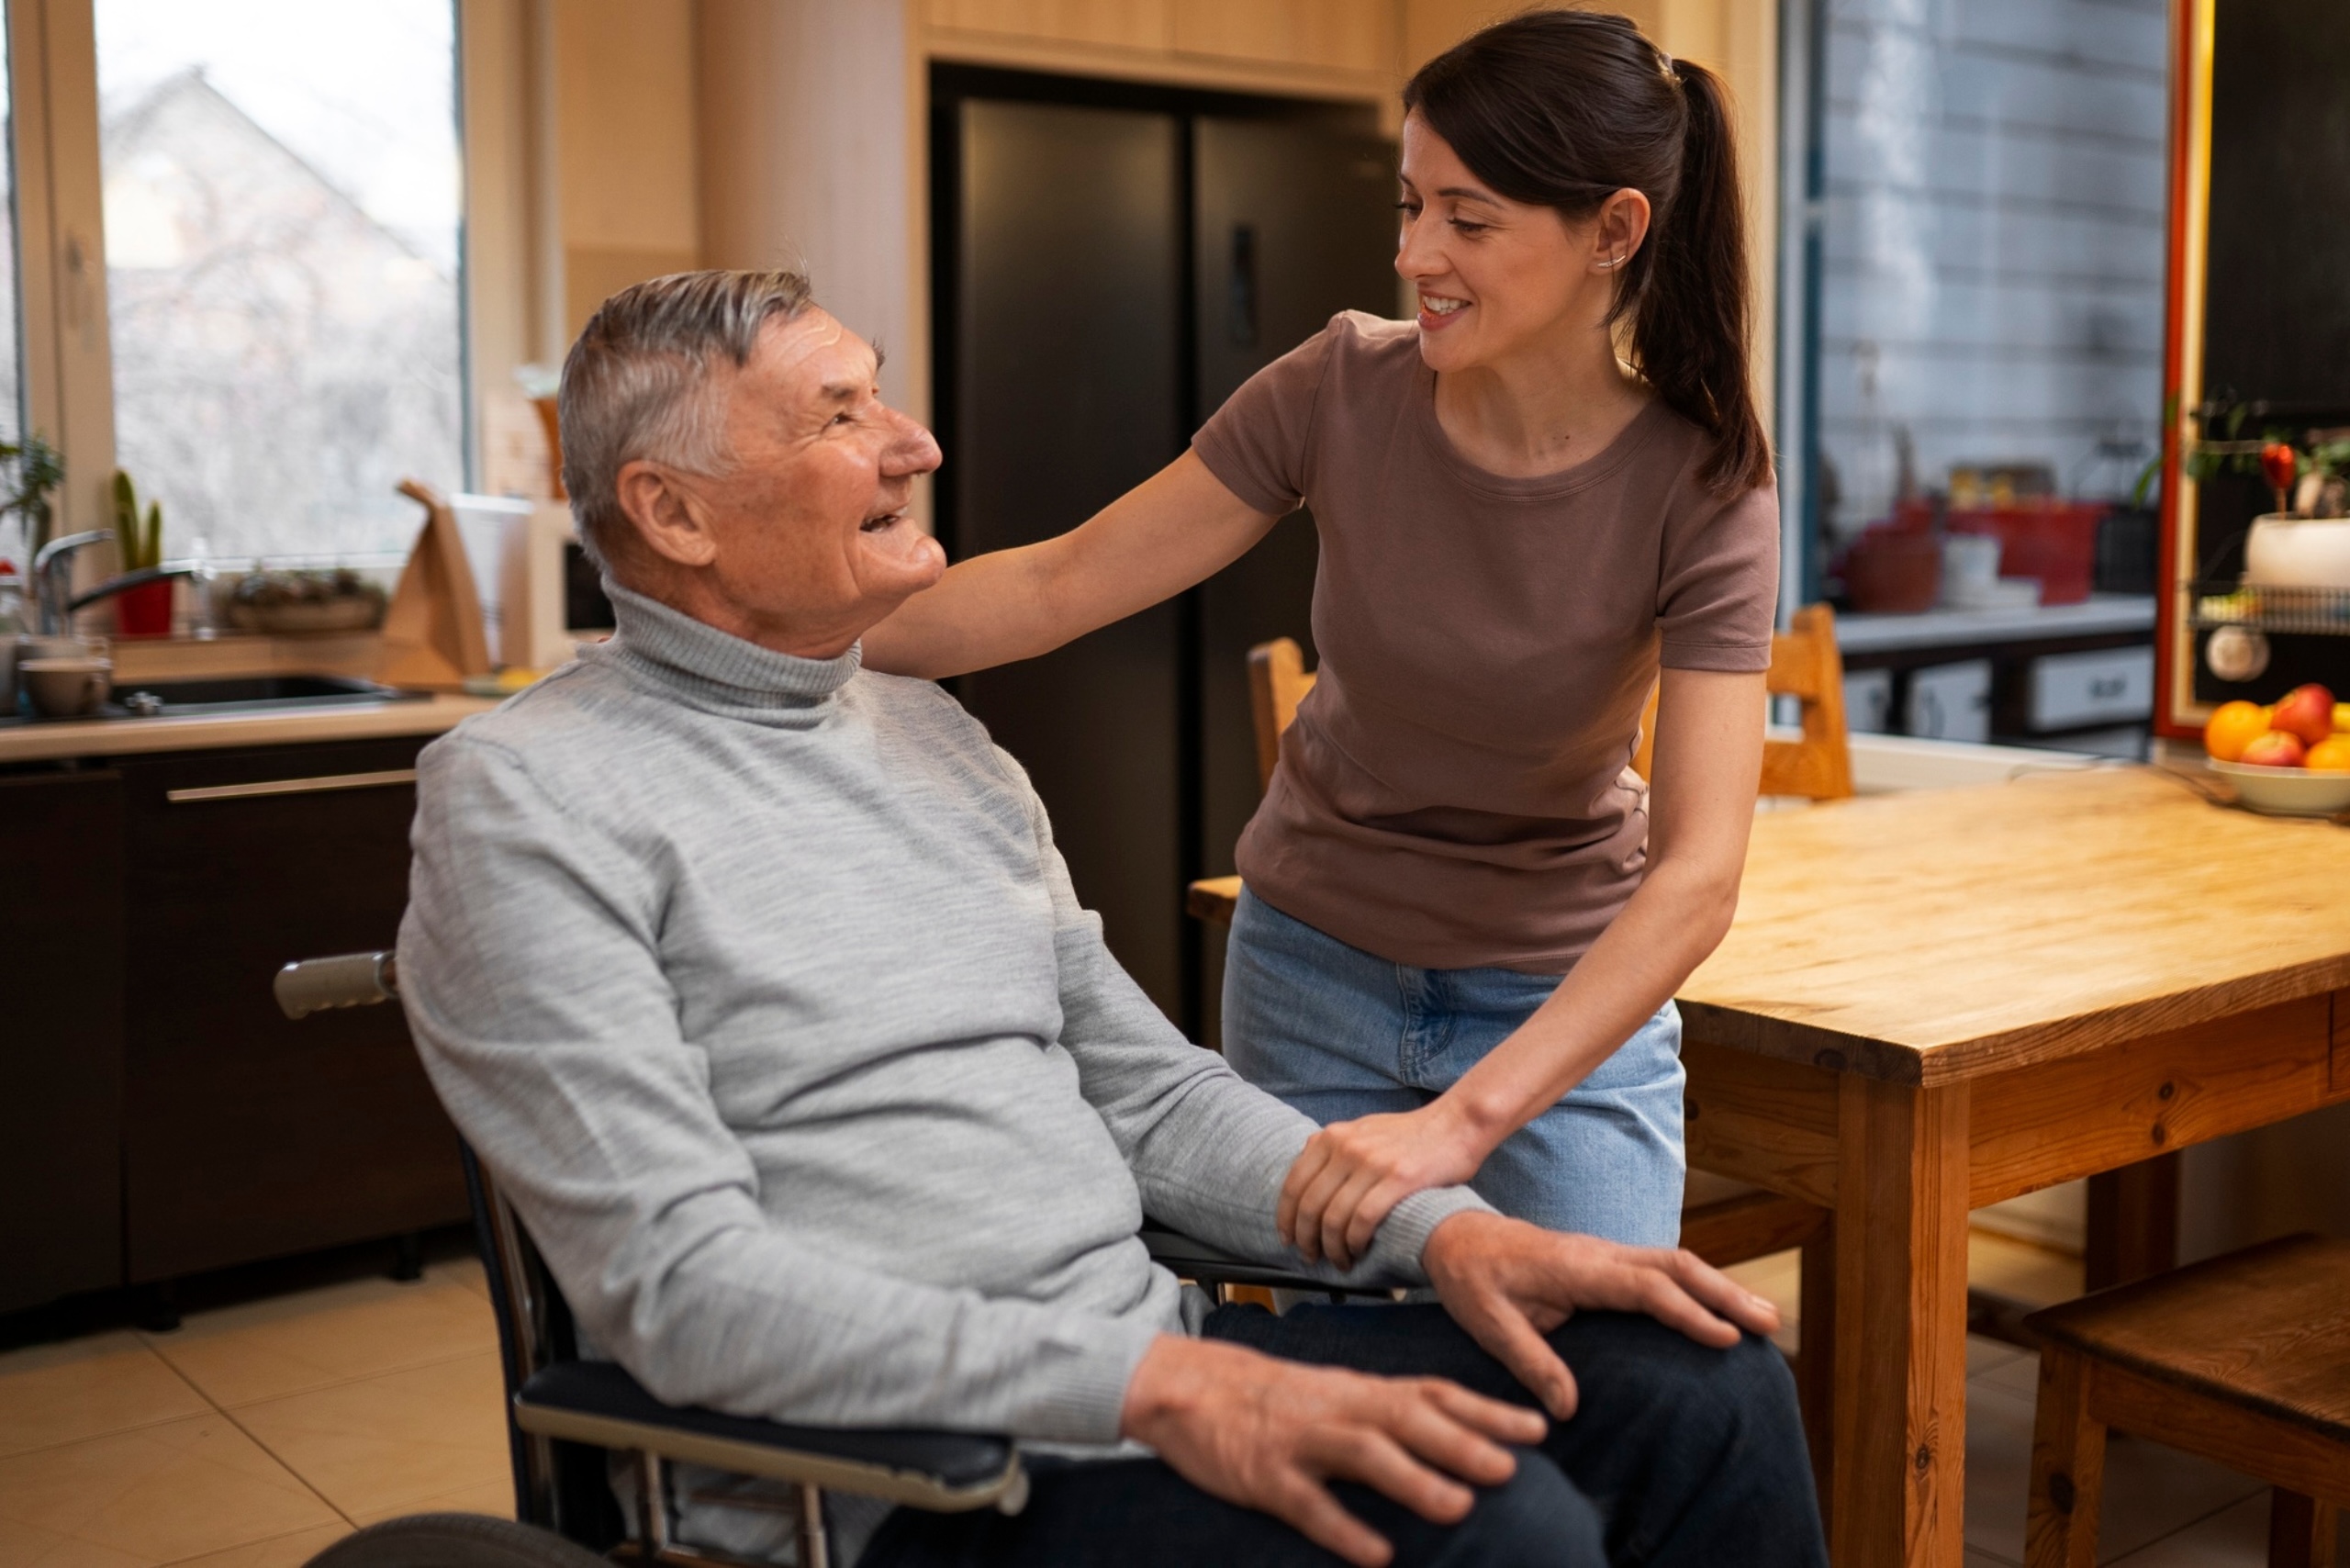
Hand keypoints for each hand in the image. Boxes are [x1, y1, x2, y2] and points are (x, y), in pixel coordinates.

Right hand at [1119, 1333, 1545, 1567]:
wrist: (1190, 1387)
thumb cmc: (1275, 1399)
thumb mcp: (1338, 1395)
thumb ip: (1391, 1413)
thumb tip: (1461, 1439)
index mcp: (1360, 1391)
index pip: (1434, 1394)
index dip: (1487, 1411)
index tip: (1539, 1428)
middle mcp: (1339, 1408)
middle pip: (1407, 1418)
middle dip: (1461, 1443)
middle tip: (1510, 1470)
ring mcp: (1301, 1440)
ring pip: (1363, 1454)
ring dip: (1413, 1480)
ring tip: (1458, 1509)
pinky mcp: (1265, 1475)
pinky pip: (1307, 1503)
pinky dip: (1343, 1528)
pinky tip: (1376, 1555)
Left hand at [1279, 1099, 1489, 1269]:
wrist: (1456, 1124)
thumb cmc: (1410, 1134)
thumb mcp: (1363, 1130)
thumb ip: (1335, 1147)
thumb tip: (1308, 1168)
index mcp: (1332, 1137)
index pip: (1294, 1184)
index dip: (1286, 1218)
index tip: (1288, 1239)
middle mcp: (1346, 1147)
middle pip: (1310, 1206)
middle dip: (1307, 1239)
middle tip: (1312, 1258)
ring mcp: (1372, 1162)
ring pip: (1334, 1218)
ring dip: (1333, 1248)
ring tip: (1340, 1261)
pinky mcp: (1398, 1179)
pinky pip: (1363, 1220)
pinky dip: (1356, 1242)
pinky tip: (1359, 1251)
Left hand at [1421, 1211, 1780, 1418]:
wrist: (1452, 1235)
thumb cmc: (1470, 1281)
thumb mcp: (1489, 1325)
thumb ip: (1530, 1361)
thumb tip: (1568, 1408)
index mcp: (1575, 1268)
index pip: (1644, 1287)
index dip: (1688, 1312)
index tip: (1725, 1338)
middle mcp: (1599, 1254)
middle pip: (1676, 1265)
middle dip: (1725, 1293)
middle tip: (1769, 1324)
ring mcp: (1606, 1253)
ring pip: (1675, 1262)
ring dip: (1720, 1286)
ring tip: (1763, 1317)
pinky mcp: (1607, 1260)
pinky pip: (1661, 1268)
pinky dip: (1699, 1283)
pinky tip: (1722, 1307)